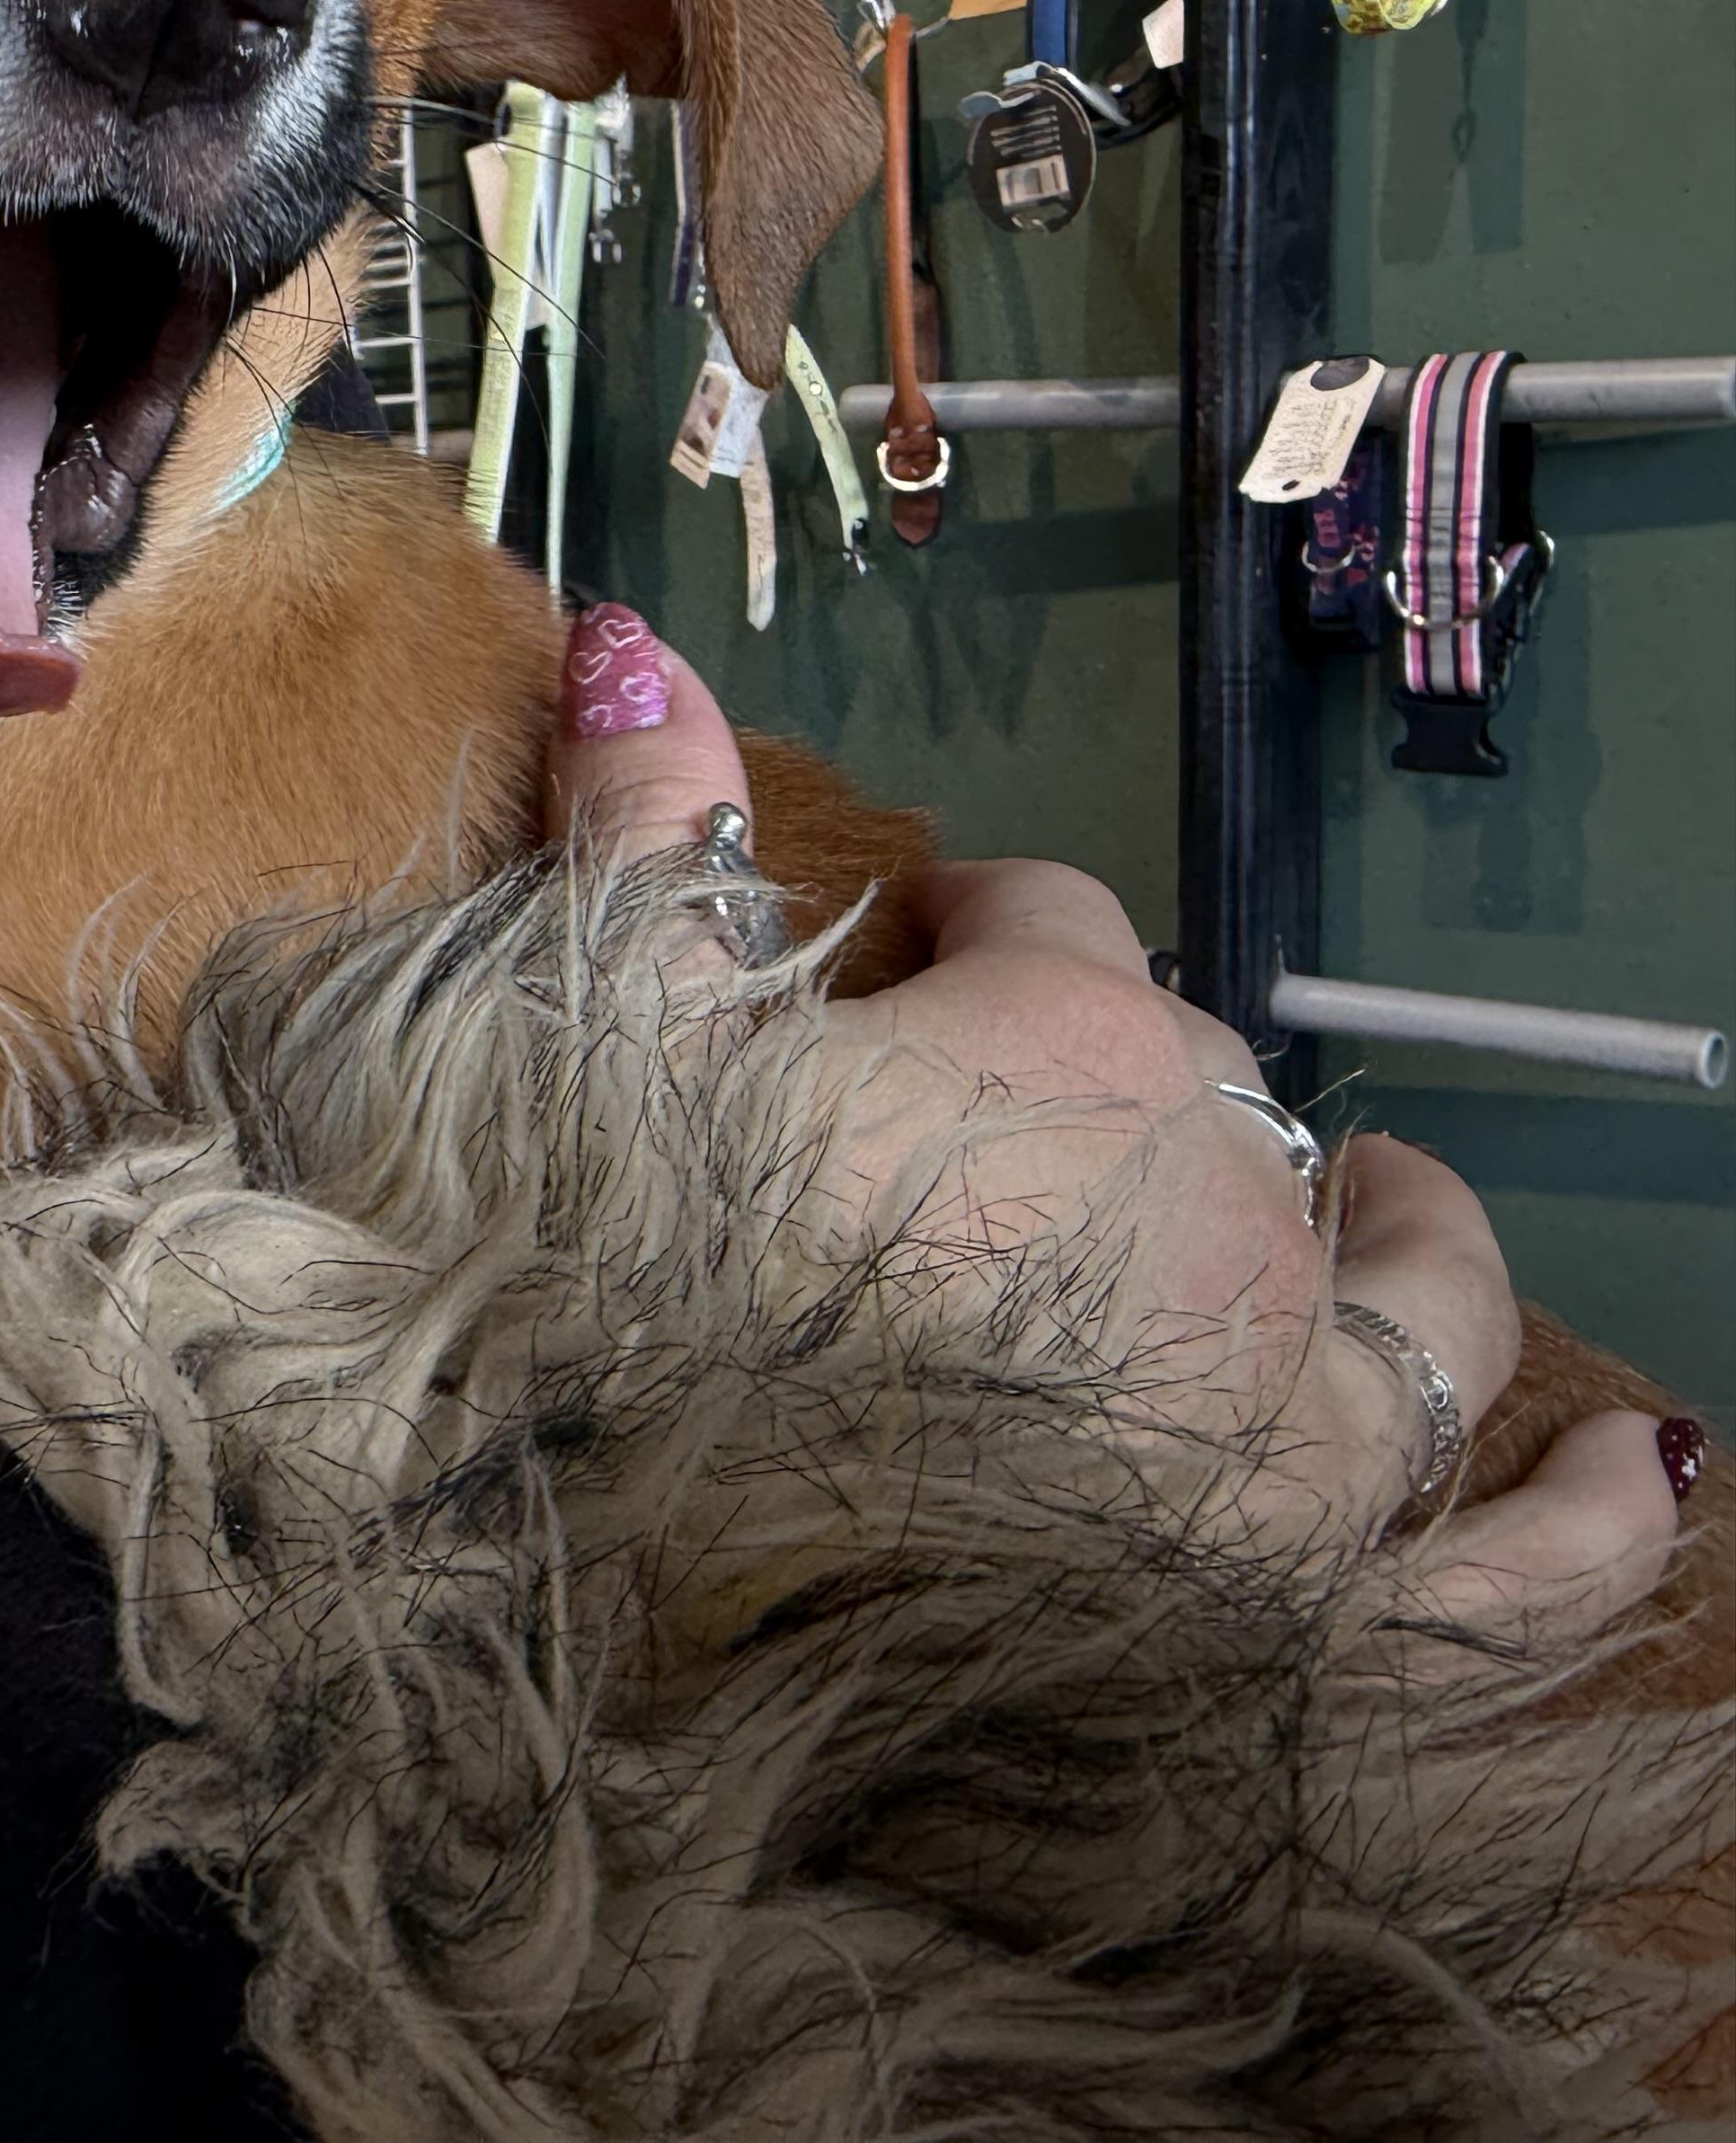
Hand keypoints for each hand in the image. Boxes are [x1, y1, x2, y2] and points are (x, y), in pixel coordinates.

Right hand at [547, 602, 1684, 1640]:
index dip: (972, 926)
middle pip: (1212, 1098)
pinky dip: (1579, 1527)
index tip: (904, 953)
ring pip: (1412, 1309)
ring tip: (1407, 1202)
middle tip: (1018, 1126)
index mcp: (1061, 1050)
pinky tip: (1635, 1475)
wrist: (625, 1576)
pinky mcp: (1312, 1607)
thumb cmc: (610, 1284)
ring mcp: (1286, 1418)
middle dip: (1130, 1085)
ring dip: (1418, 1246)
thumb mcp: (601, 1025)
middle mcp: (1220, 1213)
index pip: (1047, 923)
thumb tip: (629, 628)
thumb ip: (646, 826)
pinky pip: (1497, 1580)